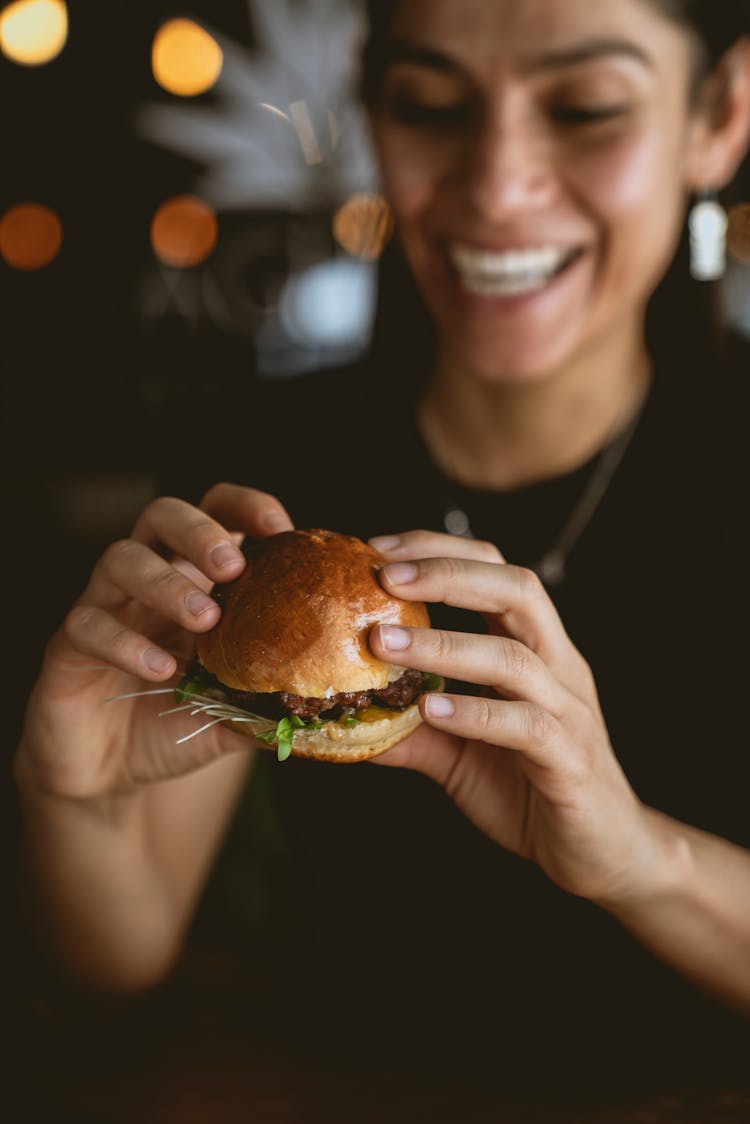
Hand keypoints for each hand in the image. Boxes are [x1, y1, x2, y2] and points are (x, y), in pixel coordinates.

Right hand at [15, 484, 292, 801]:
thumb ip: (272, 696)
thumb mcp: (235, 710)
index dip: (245, 507)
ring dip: (167, 583)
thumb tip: (325, 701)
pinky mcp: (68, 645)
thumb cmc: (176, 724)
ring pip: (121, 559)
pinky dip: (127, 642)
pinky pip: (88, 624)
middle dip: (200, 531)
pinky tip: (163, 671)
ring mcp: (105, 606)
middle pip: (162, 515)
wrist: (112, 774)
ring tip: (205, 621)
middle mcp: (148, 580)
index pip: (215, 512)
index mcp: (194, 578)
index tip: (280, 530)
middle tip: (233, 567)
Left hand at [368, 531, 665, 907]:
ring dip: (445, 644)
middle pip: (517, 589)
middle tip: (384, 573)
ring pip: (514, 658)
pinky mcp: (571, 760)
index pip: (496, 572)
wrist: (604, 851)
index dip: (441, 551)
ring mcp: (569, 711)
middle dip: (448, 572)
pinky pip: (526, 726)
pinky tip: (430, 708)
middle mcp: (557, 667)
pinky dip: (476, 713)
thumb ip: (408, 728)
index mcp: (535, 650)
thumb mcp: (457, 752)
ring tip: (384, 642)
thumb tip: (340, 717)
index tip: (379, 550)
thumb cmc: (530, 790)